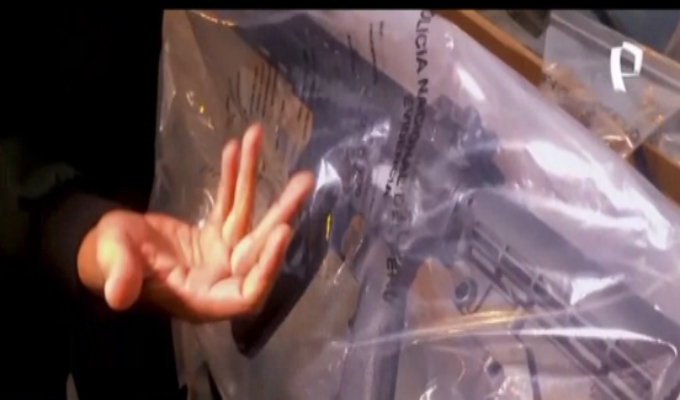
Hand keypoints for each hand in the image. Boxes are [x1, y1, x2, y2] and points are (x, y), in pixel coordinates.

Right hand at [78, 124, 313, 321]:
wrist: (103, 249)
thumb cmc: (106, 260)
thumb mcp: (112, 264)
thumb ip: (121, 276)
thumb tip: (119, 294)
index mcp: (201, 297)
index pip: (247, 292)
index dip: (266, 266)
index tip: (282, 232)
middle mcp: (219, 277)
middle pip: (258, 248)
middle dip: (281, 214)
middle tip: (303, 182)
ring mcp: (219, 255)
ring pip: (248, 219)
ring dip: (257, 181)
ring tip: (266, 144)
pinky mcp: (214, 235)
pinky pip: (229, 205)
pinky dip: (232, 178)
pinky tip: (237, 148)